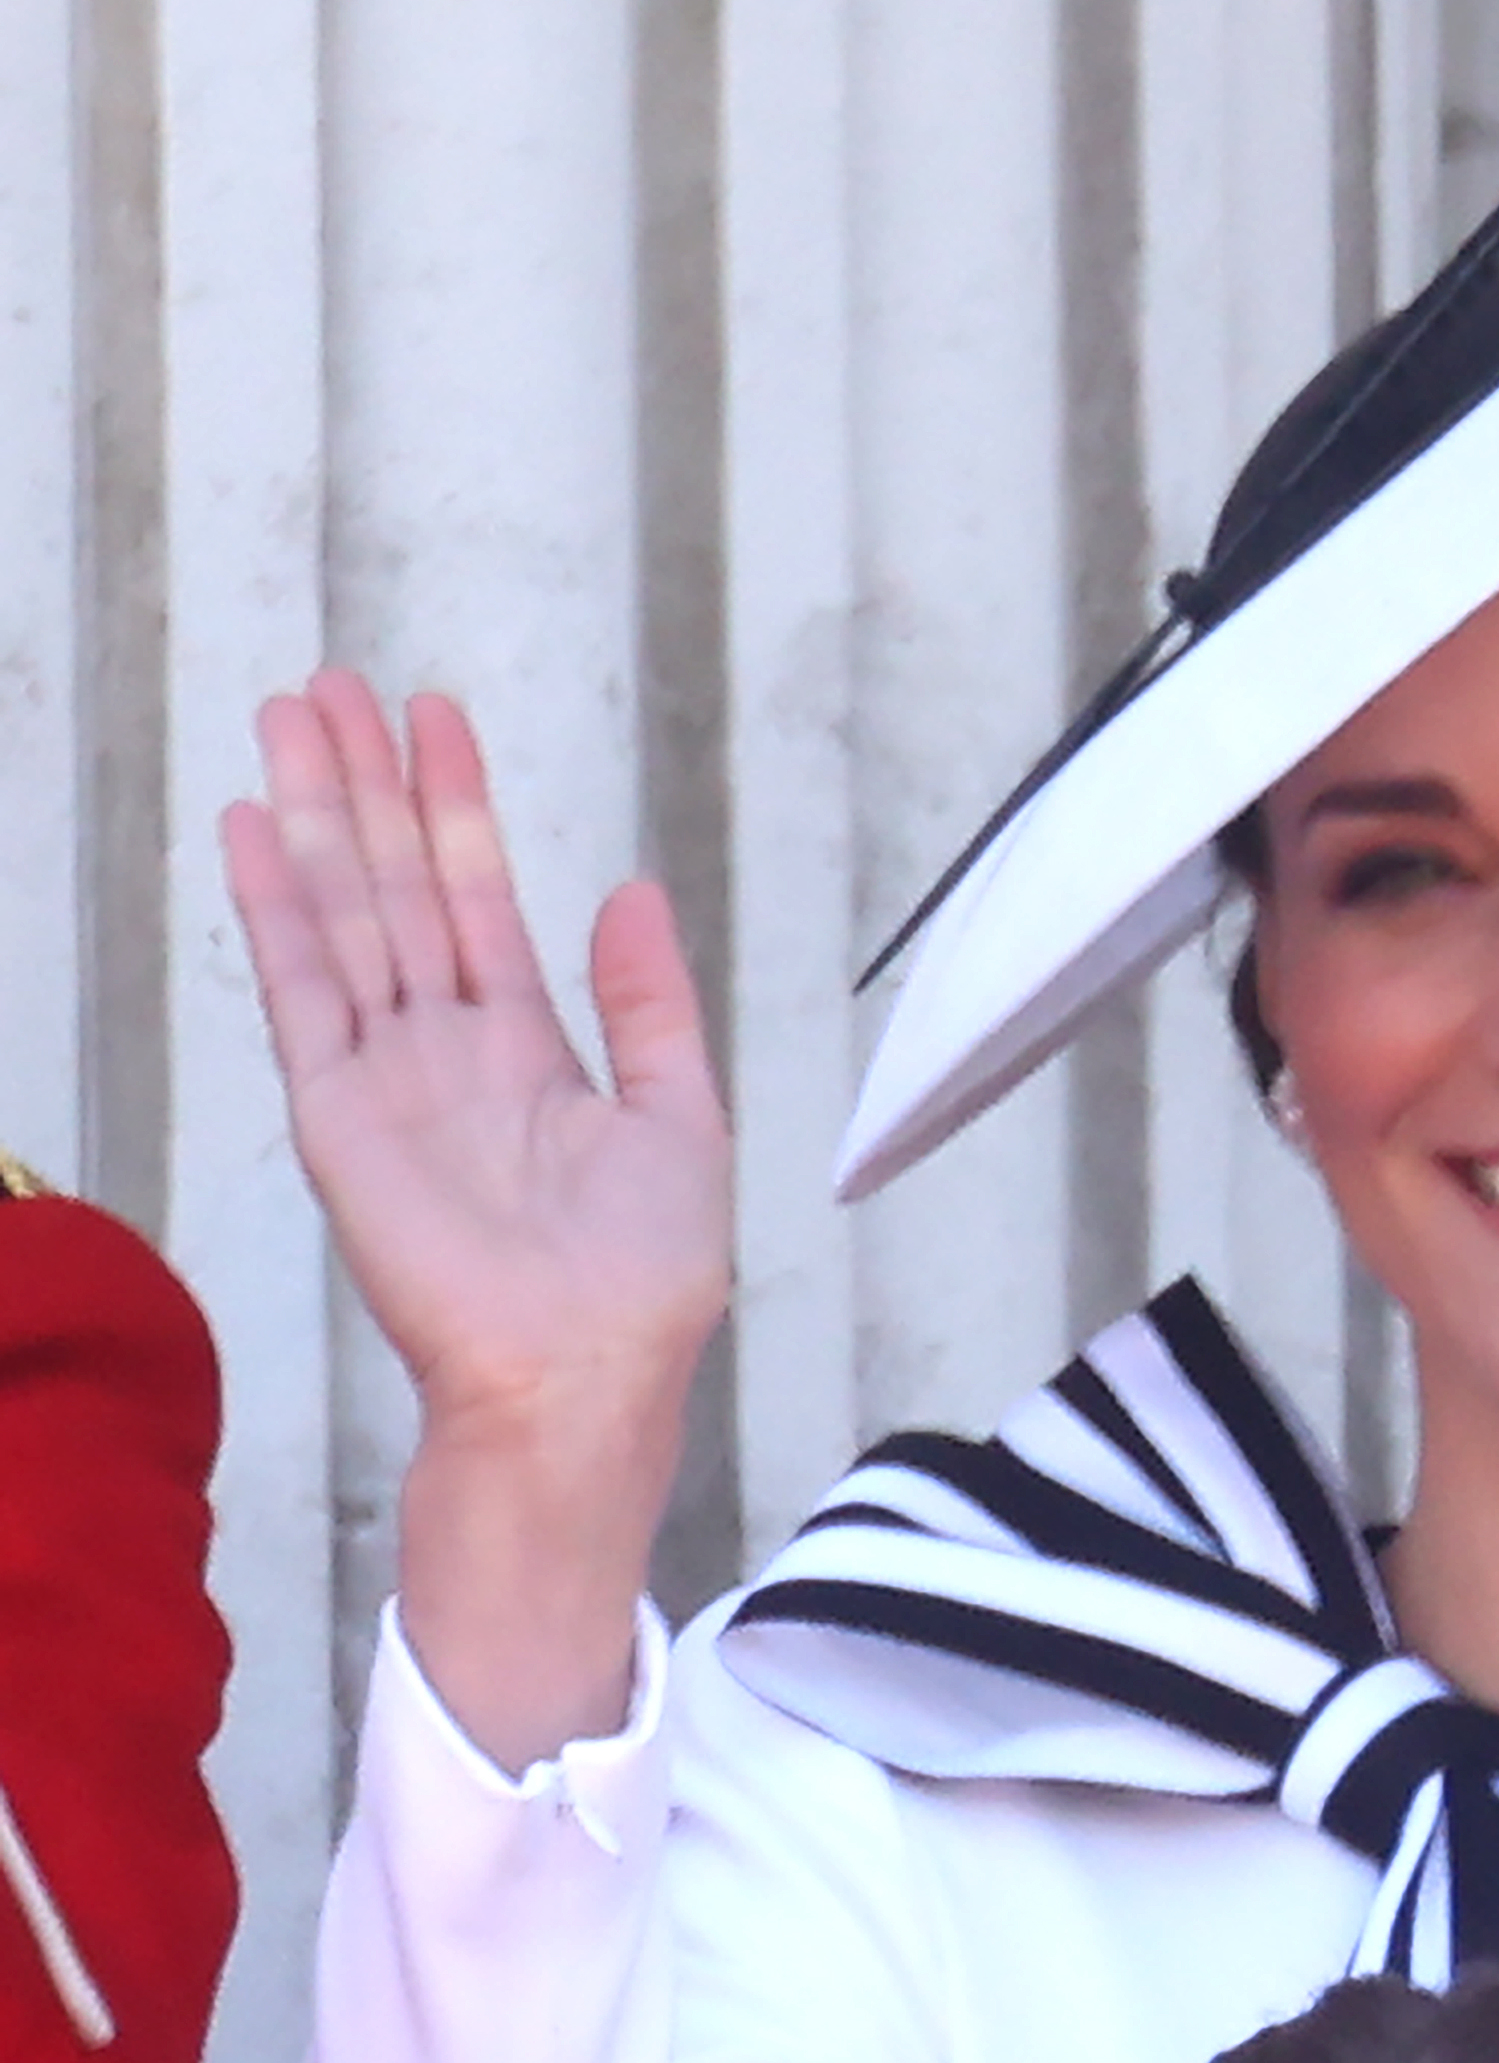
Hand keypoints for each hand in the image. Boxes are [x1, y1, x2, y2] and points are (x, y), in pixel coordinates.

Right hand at [224, 676, 730, 1440]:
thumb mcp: (681, 1125)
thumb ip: (650, 1008)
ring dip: (315, 814)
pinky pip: (300, 990)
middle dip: (367, 784)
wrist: (577, 1378)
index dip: (456, 807)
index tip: (435, 718)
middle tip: (336, 683)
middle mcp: (447, 1056)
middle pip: (395, 886)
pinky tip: (254, 826)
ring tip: (291, 713)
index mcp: (528, 1058)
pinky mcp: (339, 1114)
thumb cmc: (640, 1291)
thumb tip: (634, 894)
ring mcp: (386, 1079)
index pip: (479, 901)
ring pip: (345, 913)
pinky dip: (275, 907)